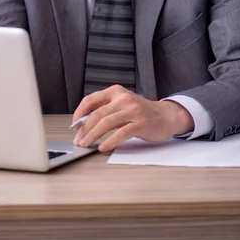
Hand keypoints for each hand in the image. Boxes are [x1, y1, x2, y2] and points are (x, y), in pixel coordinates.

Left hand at [72, 85, 193, 152]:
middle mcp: (123, 98)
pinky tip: (103, 148)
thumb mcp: (122, 104)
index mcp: (115, 91)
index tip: (73, 125)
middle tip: (78, 140)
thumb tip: (83, 124)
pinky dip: (109, 142)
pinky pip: (120, 133)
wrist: (166, 116)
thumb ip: (106, 109)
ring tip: (86, 144)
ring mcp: (132, 110)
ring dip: (92, 136)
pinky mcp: (140, 123)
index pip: (90, 100)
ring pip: (106, 123)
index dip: (79, 113)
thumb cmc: (141, 112)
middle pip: (97, 114)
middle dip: (84, 129)